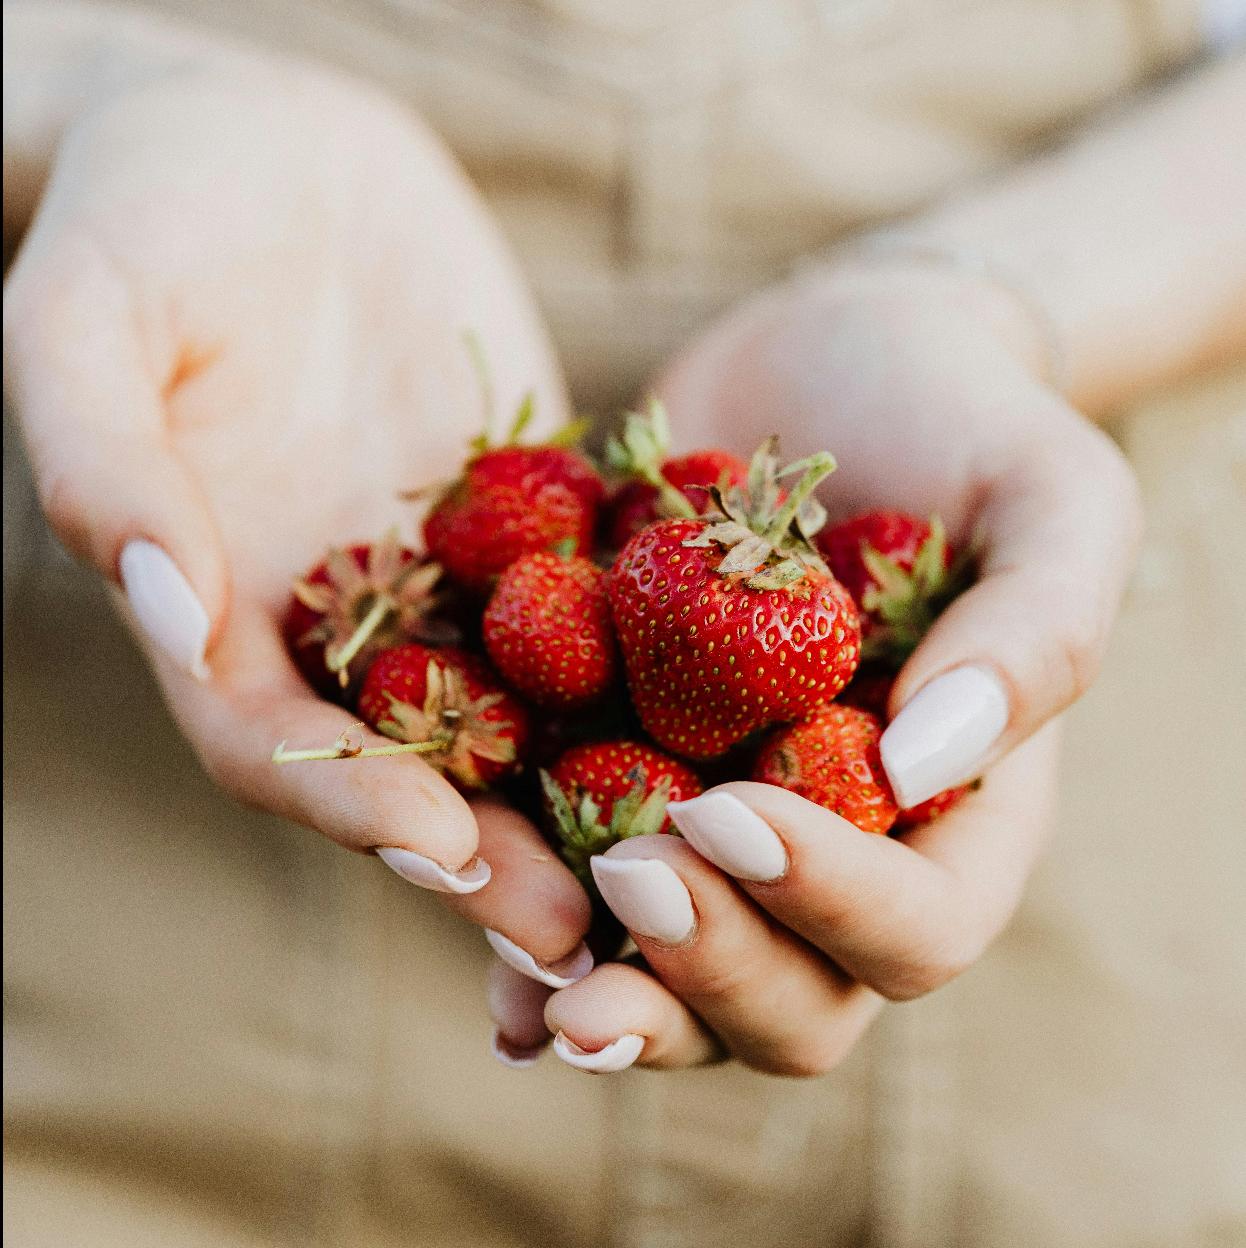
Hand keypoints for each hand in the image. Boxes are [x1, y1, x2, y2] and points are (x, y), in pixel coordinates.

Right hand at [3, 58, 592, 977]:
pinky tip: (740, 717)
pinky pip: (596, 603)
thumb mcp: (92, 317)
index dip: (344, 804)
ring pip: (516, 713)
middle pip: (406, 765)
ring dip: (582, 797)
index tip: (432, 855)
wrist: (273, 143)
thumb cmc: (154, 210)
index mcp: (222, 603)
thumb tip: (163, 604)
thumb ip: (108, 466)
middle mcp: (336, 616)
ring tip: (674, 872)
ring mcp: (440, 576)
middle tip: (582, 933)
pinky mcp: (531, 520)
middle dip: (485, 855)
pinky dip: (656, 664)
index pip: (270, 742)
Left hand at [520, 266, 1140, 1072]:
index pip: (913, 927)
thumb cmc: (960, 421)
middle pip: (786, 1002)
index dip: (828, 902)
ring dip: (601, 985)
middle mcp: (831, 856)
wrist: (814, 370)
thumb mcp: (1048, 497)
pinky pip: (568, 883)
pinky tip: (466, 910)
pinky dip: (520, 922)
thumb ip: (1032, 634)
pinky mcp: (618, 775)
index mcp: (951, 820)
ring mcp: (718, 829)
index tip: (733, 810)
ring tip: (526, 953)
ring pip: (668, 976)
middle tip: (626, 876)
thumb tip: (923, 770)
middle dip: (704, 965)